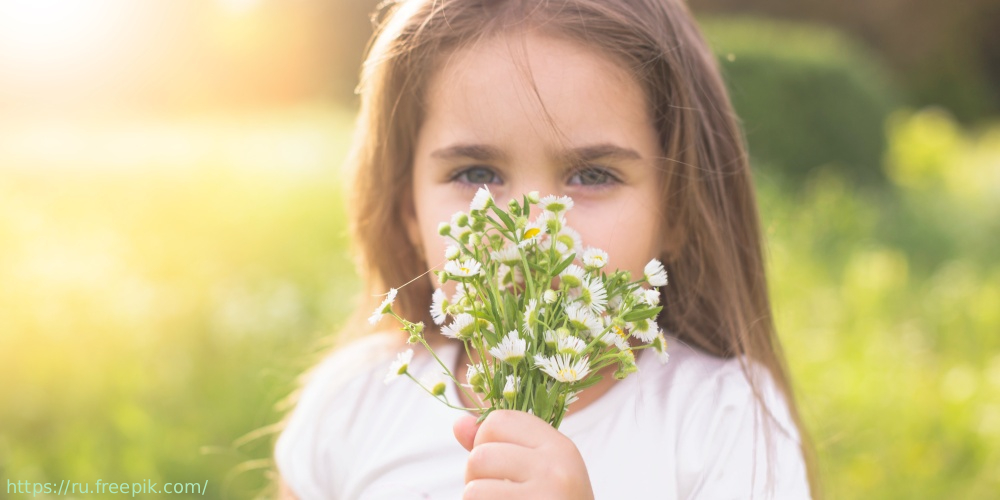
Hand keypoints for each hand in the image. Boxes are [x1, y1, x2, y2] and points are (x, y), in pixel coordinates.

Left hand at [453, 410, 594, 499]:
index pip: (499, 420)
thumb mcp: (535, 474)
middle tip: (498, 497)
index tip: (500, 467)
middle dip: (475, 479)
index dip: (486, 442)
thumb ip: (498, 448)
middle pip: (480, 455)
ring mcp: (545, 497)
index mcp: (560, 448)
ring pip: (473, 490)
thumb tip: (458, 423)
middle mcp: (557, 469)